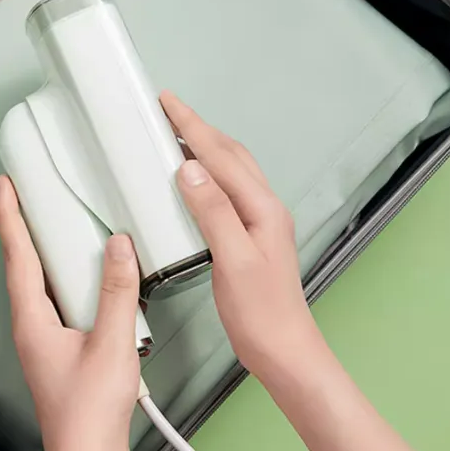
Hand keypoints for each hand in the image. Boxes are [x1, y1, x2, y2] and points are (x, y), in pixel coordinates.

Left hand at [0, 175, 139, 450]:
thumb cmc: (89, 412)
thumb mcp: (112, 344)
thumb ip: (118, 292)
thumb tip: (118, 246)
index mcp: (32, 319)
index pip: (17, 255)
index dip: (9, 217)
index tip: (4, 185)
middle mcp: (32, 326)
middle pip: (23, 265)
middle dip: (23, 228)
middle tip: (27, 195)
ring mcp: (45, 339)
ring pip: (41, 284)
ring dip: (46, 253)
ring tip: (57, 225)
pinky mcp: (61, 350)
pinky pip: (60, 302)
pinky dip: (69, 280)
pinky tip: (90, 278)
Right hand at [161, 91, 319, 377]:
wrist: (282, 348)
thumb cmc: (258, 310)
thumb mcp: (233, 259)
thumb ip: (213, 212)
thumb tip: (189, 168)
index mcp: (262, 207)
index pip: (221, 156)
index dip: (192, 127)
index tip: (167, 102)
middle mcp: (264, 206)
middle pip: (230, 155)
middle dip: (198, 128)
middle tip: (166, 109)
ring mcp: (261, 220)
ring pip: (232, 169)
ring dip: (205, 145)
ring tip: (176, 132)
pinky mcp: (251, 235)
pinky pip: (228, 189)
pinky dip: (208, 171)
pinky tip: (193, 177)